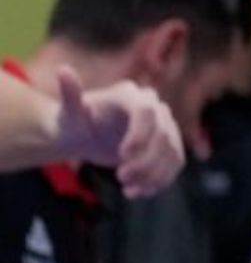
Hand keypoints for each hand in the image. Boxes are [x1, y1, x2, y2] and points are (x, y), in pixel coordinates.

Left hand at [52, 69, 183, 198]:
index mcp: (131, 96)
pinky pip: (175, 163)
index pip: (147, 112)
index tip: (122, 157)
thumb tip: (63, 70)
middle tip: (122, 178)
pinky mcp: (167, 145)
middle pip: (164, 134)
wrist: (83, 135)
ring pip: (173, 151)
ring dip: (155, 174)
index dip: (140, 135)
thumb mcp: (68, 112)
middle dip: (146, 160)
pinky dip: (161, 180)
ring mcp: (164, 126)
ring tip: (129, 190)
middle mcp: (154, 107)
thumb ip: (69, 94)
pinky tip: (140, 192)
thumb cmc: (73, 122)